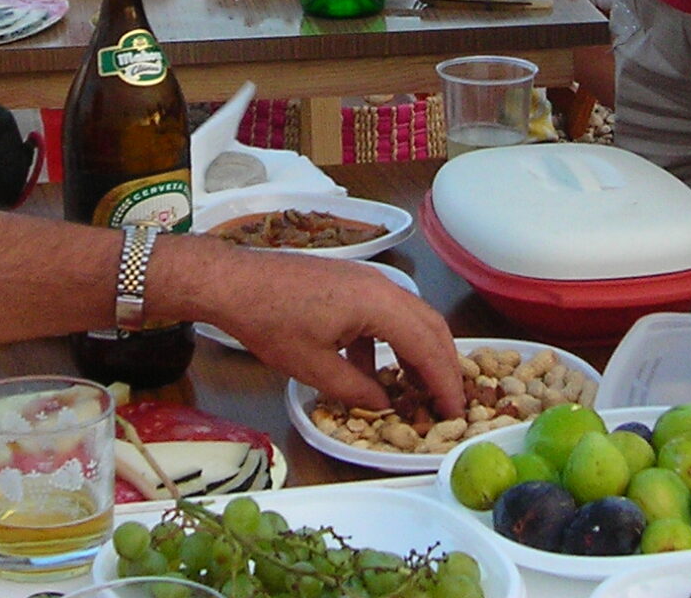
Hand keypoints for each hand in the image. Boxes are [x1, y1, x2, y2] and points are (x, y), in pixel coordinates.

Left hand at [174, 241, 466, 417]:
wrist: (236, 282)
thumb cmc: (272, 322)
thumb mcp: (314, 368)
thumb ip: (356, 391)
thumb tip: (383, 406)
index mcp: (379, 304)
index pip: (427, 346)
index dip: (444, 381)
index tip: (454, 410)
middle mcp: (382, 286)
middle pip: (429, 325)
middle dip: (442, 365)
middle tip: (447, 400)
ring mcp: (367, 280)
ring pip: (410, 317)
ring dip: (418, 352)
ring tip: (417, 389)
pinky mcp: (351, 282)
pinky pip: (387, 312)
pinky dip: (392, 341)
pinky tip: (374, 370)